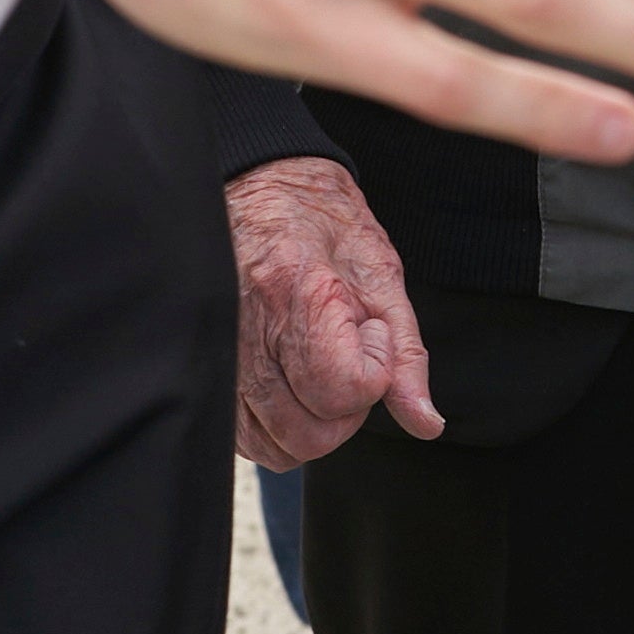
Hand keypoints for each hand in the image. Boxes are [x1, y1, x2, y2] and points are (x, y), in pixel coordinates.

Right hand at [231, 156, 440, 467]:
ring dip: (312, 422)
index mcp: (298, 298)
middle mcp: (248, 335)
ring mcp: (221, 359)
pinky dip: (277, 427)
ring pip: (277, 448)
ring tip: (317, 364)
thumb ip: (405, 353)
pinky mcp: (207, 376)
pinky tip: (291, 382)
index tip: (367, 330)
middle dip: (346, 407)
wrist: (258, 185)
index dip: (373, 371)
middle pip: (311, 435)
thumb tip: (426, 423)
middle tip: (348, 352)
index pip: (344, 391)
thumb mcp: (380, 273)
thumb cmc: (321, 221)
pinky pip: (246, 440)